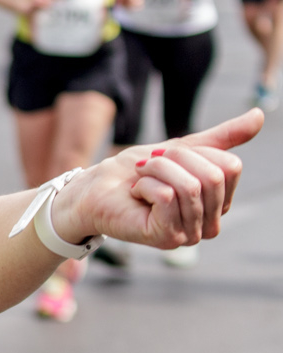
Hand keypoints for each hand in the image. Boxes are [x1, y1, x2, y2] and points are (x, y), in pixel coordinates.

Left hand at [50, 111, 261, 249]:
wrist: (92, 190)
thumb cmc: (134, 172)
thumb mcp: (179, 149)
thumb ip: (220, 138)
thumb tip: (260, 115)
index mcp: (218, 203)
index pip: (230, 166)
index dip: (193, 153)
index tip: (164, 158)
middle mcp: (211, 225)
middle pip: (213, 176)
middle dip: (172, 160)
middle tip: (146, 167)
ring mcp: (191, 235)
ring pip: (190, 185)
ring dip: (155, 171)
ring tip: (139, 179)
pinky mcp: (167, 237)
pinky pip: (168, 196)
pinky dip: (146, 185)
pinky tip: (136, 194)